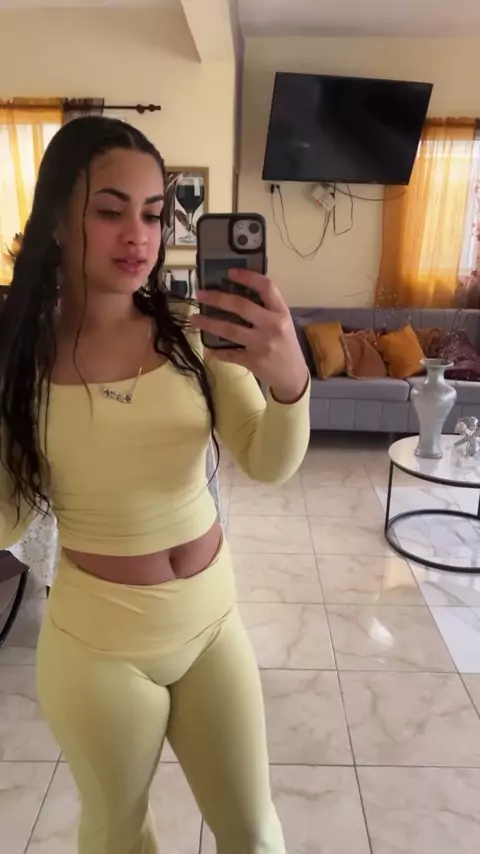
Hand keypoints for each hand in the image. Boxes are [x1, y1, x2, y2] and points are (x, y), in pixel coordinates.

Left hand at [192, 269, 308, 402]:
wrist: (293, 375)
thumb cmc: (285, 344)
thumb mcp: (282, 322)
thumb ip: (265, 309)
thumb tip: (234, 295)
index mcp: (281, 312)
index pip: (267, 287)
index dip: (248, 277)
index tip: (230, 272)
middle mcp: (272, 325)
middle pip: (241, 306)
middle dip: (217, 298)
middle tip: (200, 294)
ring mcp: (262, 344)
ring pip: (230, 330)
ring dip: (209, 323)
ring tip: (194, 318)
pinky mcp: (254, 361)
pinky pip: (229, 353)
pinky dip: (216, 351)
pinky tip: (207, 348)